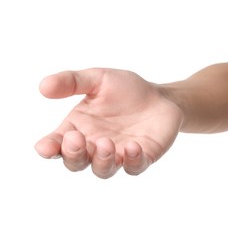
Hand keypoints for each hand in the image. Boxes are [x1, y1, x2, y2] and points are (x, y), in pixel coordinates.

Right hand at [35, 68, 182, 177]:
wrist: (160, 96)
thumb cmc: (126, 89)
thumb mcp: (98, 79)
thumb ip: (72, 81)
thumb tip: (43, 87)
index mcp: (78, 128)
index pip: (56, 144)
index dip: (48, 149)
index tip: (45, 147)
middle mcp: (94, 146)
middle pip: (76, 162)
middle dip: (73, 155)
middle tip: (77, 139)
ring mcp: (118, 155)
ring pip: (102, 170)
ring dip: (101, 160)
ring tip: (105, 143)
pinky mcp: (141, 158)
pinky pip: (133, 167)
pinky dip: (132, 160)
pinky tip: (132, 146)